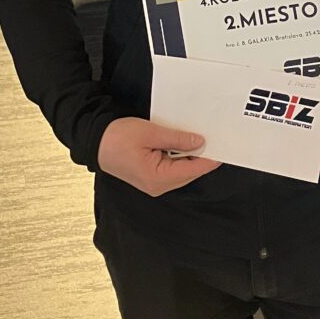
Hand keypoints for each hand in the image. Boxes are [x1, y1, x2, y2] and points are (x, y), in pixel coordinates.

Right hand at [97, 117, 220, 196]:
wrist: (95, 142)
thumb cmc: (118, 137)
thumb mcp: (150, 132)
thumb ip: (177, 139)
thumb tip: (200, 143)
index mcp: (158, 178)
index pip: (193, 169)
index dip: (210, 158)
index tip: (224, 147)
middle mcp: (158, 186)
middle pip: (189, 172)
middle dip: (202, 156)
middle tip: (214, 138)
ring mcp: (154, 183)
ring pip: (181, 170)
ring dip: (190, 156)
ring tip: (199, 138)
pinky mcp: (150, 177)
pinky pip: (172, 168)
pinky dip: (179, 157)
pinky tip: (183, 143)